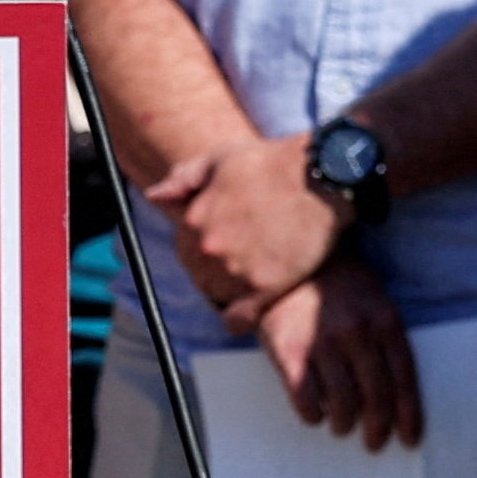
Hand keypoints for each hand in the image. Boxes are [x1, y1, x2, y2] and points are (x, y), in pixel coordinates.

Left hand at [149, 133, 350, 326]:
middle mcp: (210, 247)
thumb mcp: (220, 159)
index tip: (223, 244)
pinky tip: (248, 310)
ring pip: (219, 294)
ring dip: (231, 289)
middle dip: (216, 269)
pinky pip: (239, 318)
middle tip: (243, 259)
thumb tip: (154, 196)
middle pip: (200, 274)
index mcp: (195, 218)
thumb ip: (183, 179)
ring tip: (255, 272)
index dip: (202, 249)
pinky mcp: (267, 286)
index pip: (185, 249)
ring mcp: (237, 269)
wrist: (322, 177)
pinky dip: (240, 318)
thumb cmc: (273, 162)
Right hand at [256, 256, 423, 451]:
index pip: (404, 379)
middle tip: (374, 443)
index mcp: (385, 321)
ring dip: (343, 423)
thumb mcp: (376, 298)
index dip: (409, 415)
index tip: (409, 440)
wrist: (287, 256)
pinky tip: (315, 415)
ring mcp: (321, 342)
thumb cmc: (339, 282)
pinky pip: (304, 397)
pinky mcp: (287, 349)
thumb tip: (397, 391)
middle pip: (375, 396)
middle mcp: (357, 334)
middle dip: (378, 428)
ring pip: (341, 402)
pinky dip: (311, 414)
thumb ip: (388, 337)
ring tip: (341, 427)